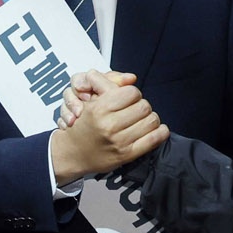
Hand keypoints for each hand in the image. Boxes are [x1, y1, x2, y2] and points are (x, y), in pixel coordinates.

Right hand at [49, 72, 167, 184]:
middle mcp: (108, 126)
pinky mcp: (126, 155)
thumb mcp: (89, 101)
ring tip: (143, 119)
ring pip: (151, 121)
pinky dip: (160, 132)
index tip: (129, 98)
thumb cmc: (83, 126)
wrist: (73, 153)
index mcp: (99, 109)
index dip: (132, 93)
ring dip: (150, 118)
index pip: (131, 92)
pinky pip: (153, 139)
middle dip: (142, 105)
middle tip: (136, 109)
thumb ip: (106, 84)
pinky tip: (158, 129)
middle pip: (144, 106)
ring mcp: (118, 142)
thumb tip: (130, 78)